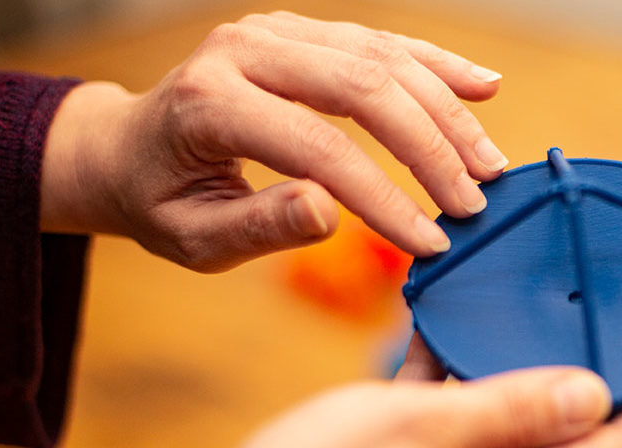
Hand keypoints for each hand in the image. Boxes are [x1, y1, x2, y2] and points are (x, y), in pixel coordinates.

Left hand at [40, 11, 508, 270]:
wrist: (132, 148)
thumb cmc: (163, 201)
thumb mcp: (194, 237)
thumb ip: (258, 225)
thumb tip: (329, 211)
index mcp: (210, 103)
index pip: (319, 148)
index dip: (384, 199)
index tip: (430, 243)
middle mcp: (245, 50)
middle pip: (364, 88)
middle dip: (431, 149)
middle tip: (473, 202)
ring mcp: (277, 30)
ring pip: (382, 59)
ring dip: (445, 112)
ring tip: (489, 164)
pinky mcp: (303, 31)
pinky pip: (380, 42)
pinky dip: (434, 66)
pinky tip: (481, 88)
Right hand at [63, 366, 621, 447]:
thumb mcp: (418, 428)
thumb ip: (513, 406)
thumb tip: (595, 395)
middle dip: (599, 386)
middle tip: (620, 323)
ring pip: (507, 438)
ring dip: (520, 382)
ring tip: (533, 322)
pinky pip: (456, 441)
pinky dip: (461, 394)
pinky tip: (446, 345)